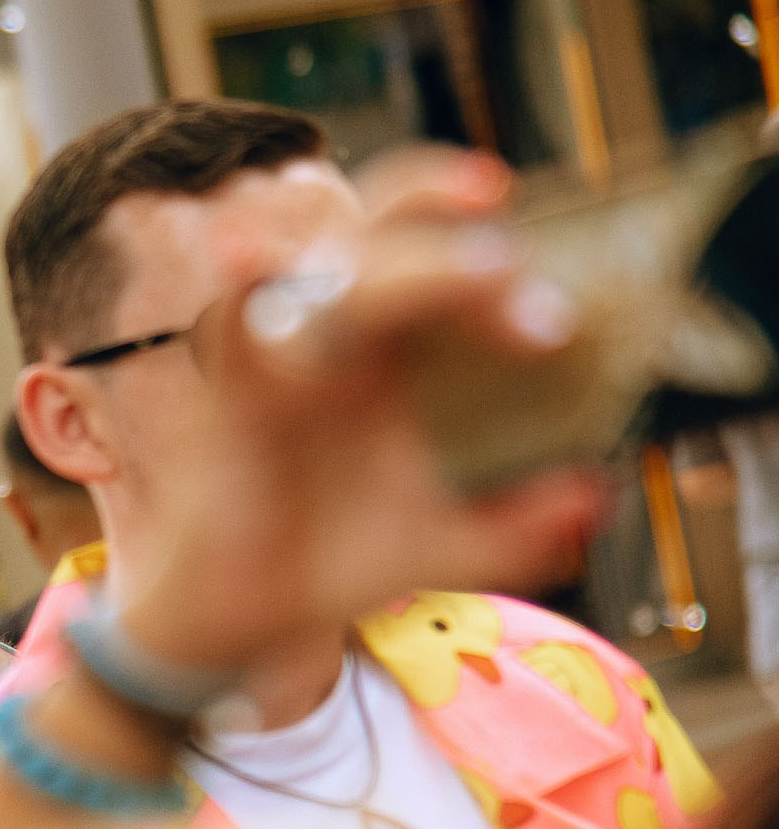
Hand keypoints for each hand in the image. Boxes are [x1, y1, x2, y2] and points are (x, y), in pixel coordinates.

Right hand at [119, 148, 603, 677]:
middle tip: (504, 236)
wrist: (234, 623)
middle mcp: (330, 334)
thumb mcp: (438, 547)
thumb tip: (596, 496)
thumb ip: (515, 529)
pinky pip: (235, 315)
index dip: (495, 277)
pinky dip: (246, 275)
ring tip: (479, 270)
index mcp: (383, 354)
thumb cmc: (322, 564)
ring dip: (403, 258)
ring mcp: (278, 354)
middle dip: (440, 205)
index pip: (442, 269)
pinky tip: (250, 251)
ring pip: (330, 261)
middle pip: (384, 225)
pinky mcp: (232, 390)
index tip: (551, 326)